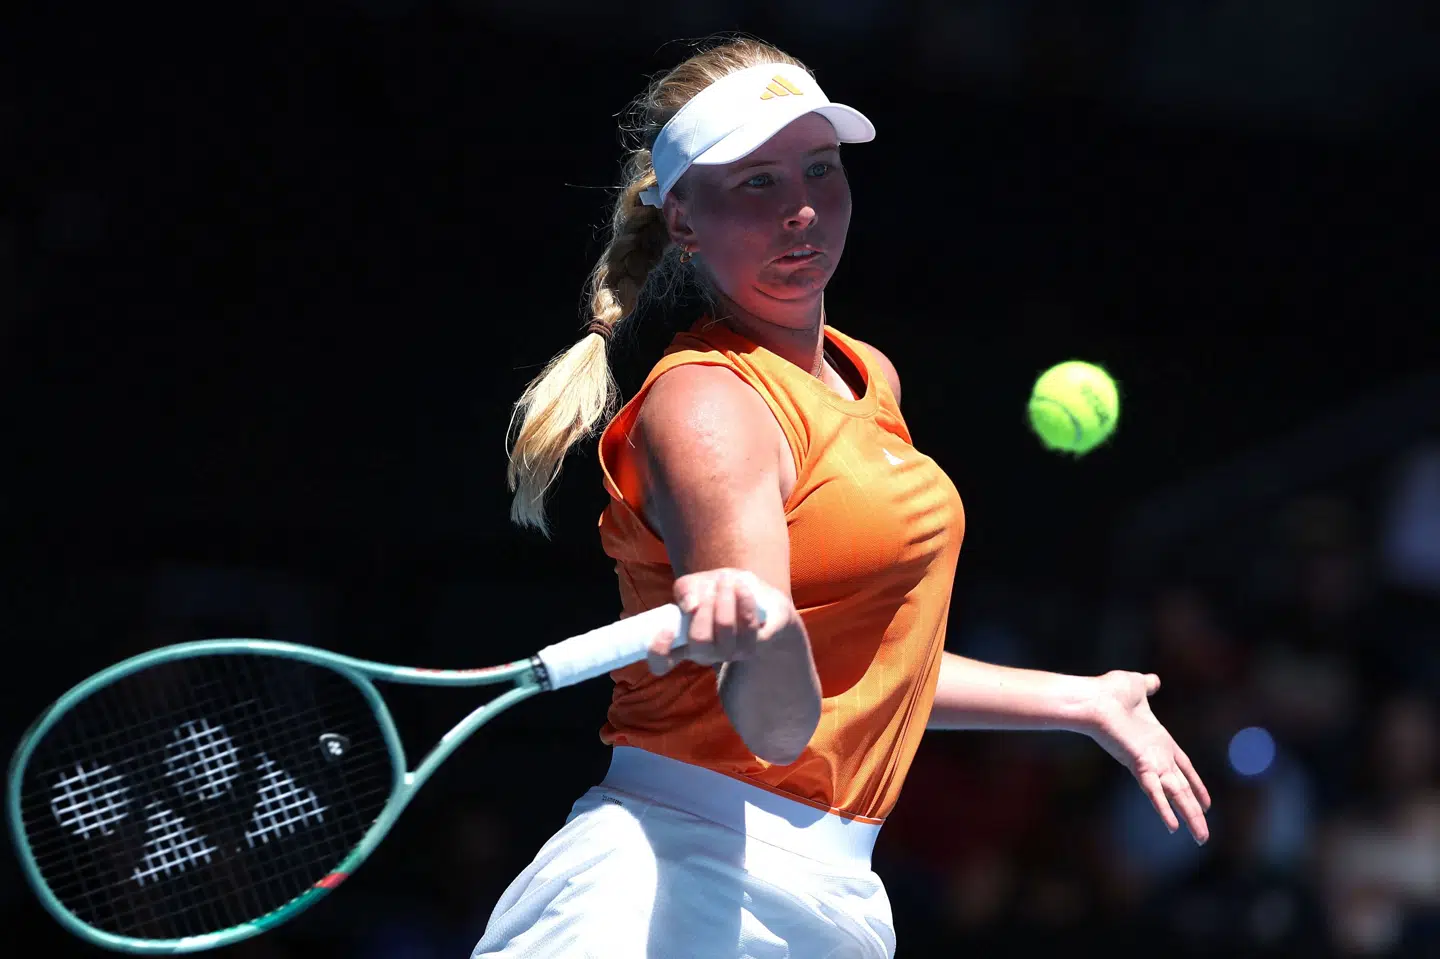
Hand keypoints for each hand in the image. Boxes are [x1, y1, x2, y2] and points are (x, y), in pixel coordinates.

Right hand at [647, 568, 791, 675]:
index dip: (659, 651)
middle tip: (712, 586)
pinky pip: (748, 624)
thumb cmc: (716, 591)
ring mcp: (728, 654)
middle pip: (699, 640)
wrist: (753, 594)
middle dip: (706, 606)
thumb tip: (690, 605)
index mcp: (681, 642)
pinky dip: (744, 600)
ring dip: (725, 598)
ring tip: (727, 580)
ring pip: (724, 628)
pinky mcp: (752, 646)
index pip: (661, 663)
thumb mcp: (696, 583)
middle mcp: (703, 654)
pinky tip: (742, 587)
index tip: (666, 629)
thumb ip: (686, 590)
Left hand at [1086, 670, 1211, 843]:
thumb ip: (1147, 686)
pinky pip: (1155, 791)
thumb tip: (1154, 680)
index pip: (1183, 767)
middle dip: (1194, 811)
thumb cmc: (1109, 691)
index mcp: (1159, 740)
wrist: (1093, 698)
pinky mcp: (1139, 766)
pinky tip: (1172, 827)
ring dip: (1189, 816)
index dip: (1195, 784)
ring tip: (1201, 839)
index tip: (1206, 802)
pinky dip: (1164, 808)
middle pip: (1182, 788)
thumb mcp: (1136, 686)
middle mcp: (1156, 755)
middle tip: (1203, 835)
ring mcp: (1149, 762)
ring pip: (1175, 794)